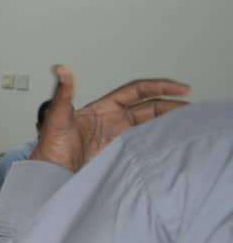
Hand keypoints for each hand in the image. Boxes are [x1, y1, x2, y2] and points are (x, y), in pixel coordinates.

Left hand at [31, 65, 189, 172]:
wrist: (50, 173)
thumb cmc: (49, 146)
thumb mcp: (57, 116)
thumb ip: (63, 93)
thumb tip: (62, 69)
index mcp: (103, 108)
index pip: (137, 92)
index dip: (159, 87)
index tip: (180, 88)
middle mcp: (112, 121)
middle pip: (149, 108)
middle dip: (171, 106)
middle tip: (192, 109)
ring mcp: (116, 138)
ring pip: (149, 126)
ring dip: (167, 123)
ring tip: (188, 124)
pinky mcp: (118, 155)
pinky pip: (143, 145)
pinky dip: (157, 142)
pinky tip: (169, 144)